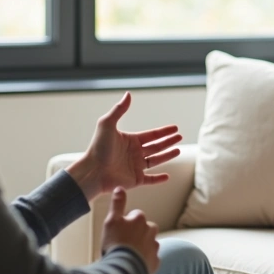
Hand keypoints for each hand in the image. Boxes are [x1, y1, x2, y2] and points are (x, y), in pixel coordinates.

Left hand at [68, 92, 183, 201]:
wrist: (92, 171)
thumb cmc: (98, 147)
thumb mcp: (108, 124)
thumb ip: (119, 110)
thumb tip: (128, 94)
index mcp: (130, 141)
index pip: (151, 135)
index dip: (164, 131)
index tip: (175, 128)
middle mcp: (134, 153)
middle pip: (156, 146)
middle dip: (168, 141)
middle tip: (180, 137)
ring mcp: (135, 167)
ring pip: (156, 161)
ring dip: (167, 156)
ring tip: (179, 150)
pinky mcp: (135, 180)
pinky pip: (150, 180)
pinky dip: (159, 179)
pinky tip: (168, 176)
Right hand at [101, 187, 160, 273]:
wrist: (123, 268)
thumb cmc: (115, 243)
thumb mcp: (111, 220)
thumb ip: (117, 203)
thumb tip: (120, 188)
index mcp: (140, 219)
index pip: (135, 215)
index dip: (126, 223)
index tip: (119, 231)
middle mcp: (151, 230)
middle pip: (145, 228)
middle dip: (137, 233)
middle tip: (124, 243)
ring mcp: (154, 246)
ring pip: (149, 243)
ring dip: (141, 246)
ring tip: (128, 254)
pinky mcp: (156, 261)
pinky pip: (151, 258)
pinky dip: (145, 260)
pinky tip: (134, 263)